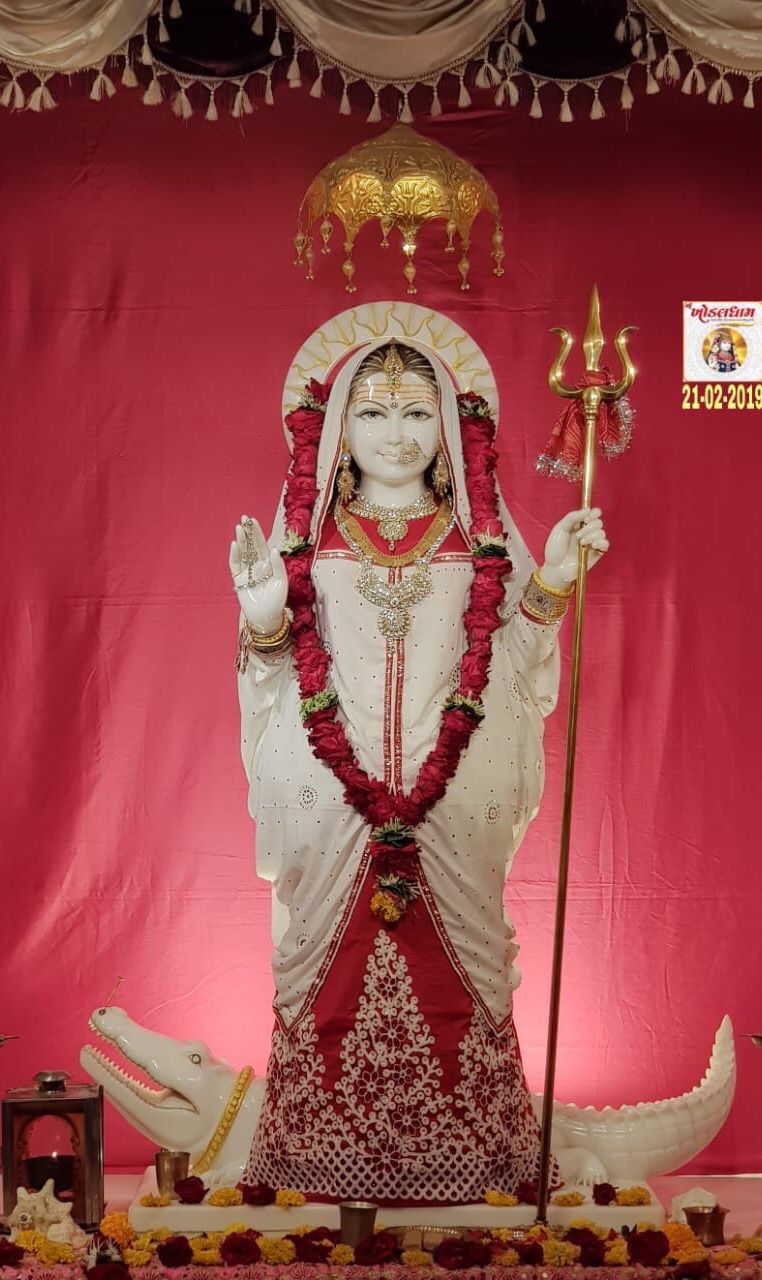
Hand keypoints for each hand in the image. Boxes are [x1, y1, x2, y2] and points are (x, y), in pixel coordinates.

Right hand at [228, 514, 287, 633]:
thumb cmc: (276, 601)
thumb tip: (273, 549)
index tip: (253, 521)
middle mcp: (257, 566)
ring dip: (241, 541)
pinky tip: (235, 545)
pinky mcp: (238, 580)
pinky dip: (234, 555)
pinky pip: (235, 565)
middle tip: (244, 518)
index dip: (258, 533)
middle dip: (248, 532)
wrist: (266, 617)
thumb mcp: (281, 582)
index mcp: (268, 565)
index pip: (262, 545)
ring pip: (243, 553)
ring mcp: (247, 572)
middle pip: (251, 546)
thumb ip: (278, 566)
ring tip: (239, 528)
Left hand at [539, 507, 608, 589]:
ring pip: (602, 532)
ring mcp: (592, 543)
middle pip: (598, 522)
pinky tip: (593, 545)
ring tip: (581, 543)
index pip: (593, 514)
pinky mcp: (596, 553)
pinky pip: (606, 544)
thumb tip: (587, 510)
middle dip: (589, 527)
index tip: (586, 518)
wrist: (555, 567)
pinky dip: (601, 542)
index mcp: (578, 525)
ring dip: (592, 535)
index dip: (593, 513)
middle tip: (578, 535)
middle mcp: (587, 533)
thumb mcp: (560, 529)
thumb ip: (572, 517)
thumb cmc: (555, 549)